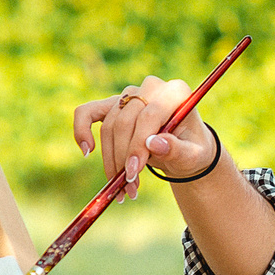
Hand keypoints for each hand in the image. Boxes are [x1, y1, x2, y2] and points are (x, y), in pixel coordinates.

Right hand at [71, 74, 216, 198]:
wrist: (185, 148)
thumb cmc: (192, 150)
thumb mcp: (193, 155)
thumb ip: (177, 150)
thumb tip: (153, 143)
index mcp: (176, 93)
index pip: (149, 116)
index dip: (138, 145)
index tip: (133, 173)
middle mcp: (151, 87)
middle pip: (126, 122)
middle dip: (124, 158)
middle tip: (128, 186)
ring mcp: (130, 95)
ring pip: (109, 126)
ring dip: (112, 160)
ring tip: (123, 187)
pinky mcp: (113, 105)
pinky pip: (88, 112)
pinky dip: (82, 130)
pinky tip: (87, 151)